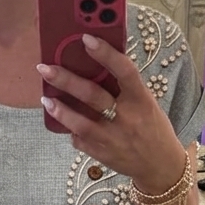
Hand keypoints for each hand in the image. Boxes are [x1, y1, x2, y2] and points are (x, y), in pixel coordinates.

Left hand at [37, 34, 191, 194]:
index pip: (124, 70)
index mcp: (141, 100)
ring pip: (82, 123)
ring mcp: (113, 139)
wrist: (160, 165)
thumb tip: (96, 64)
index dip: (105, 53)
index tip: (85, 38)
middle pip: (93, 95)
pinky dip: (71, 130)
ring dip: (61, 110)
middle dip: (66, 80)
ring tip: (46, 99)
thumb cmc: (152, 126)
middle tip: (45, 68)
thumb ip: (125, 87)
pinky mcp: (103, 155)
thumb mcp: (146, 103)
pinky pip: (81, 140)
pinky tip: (64, 121)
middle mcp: (127, 118)